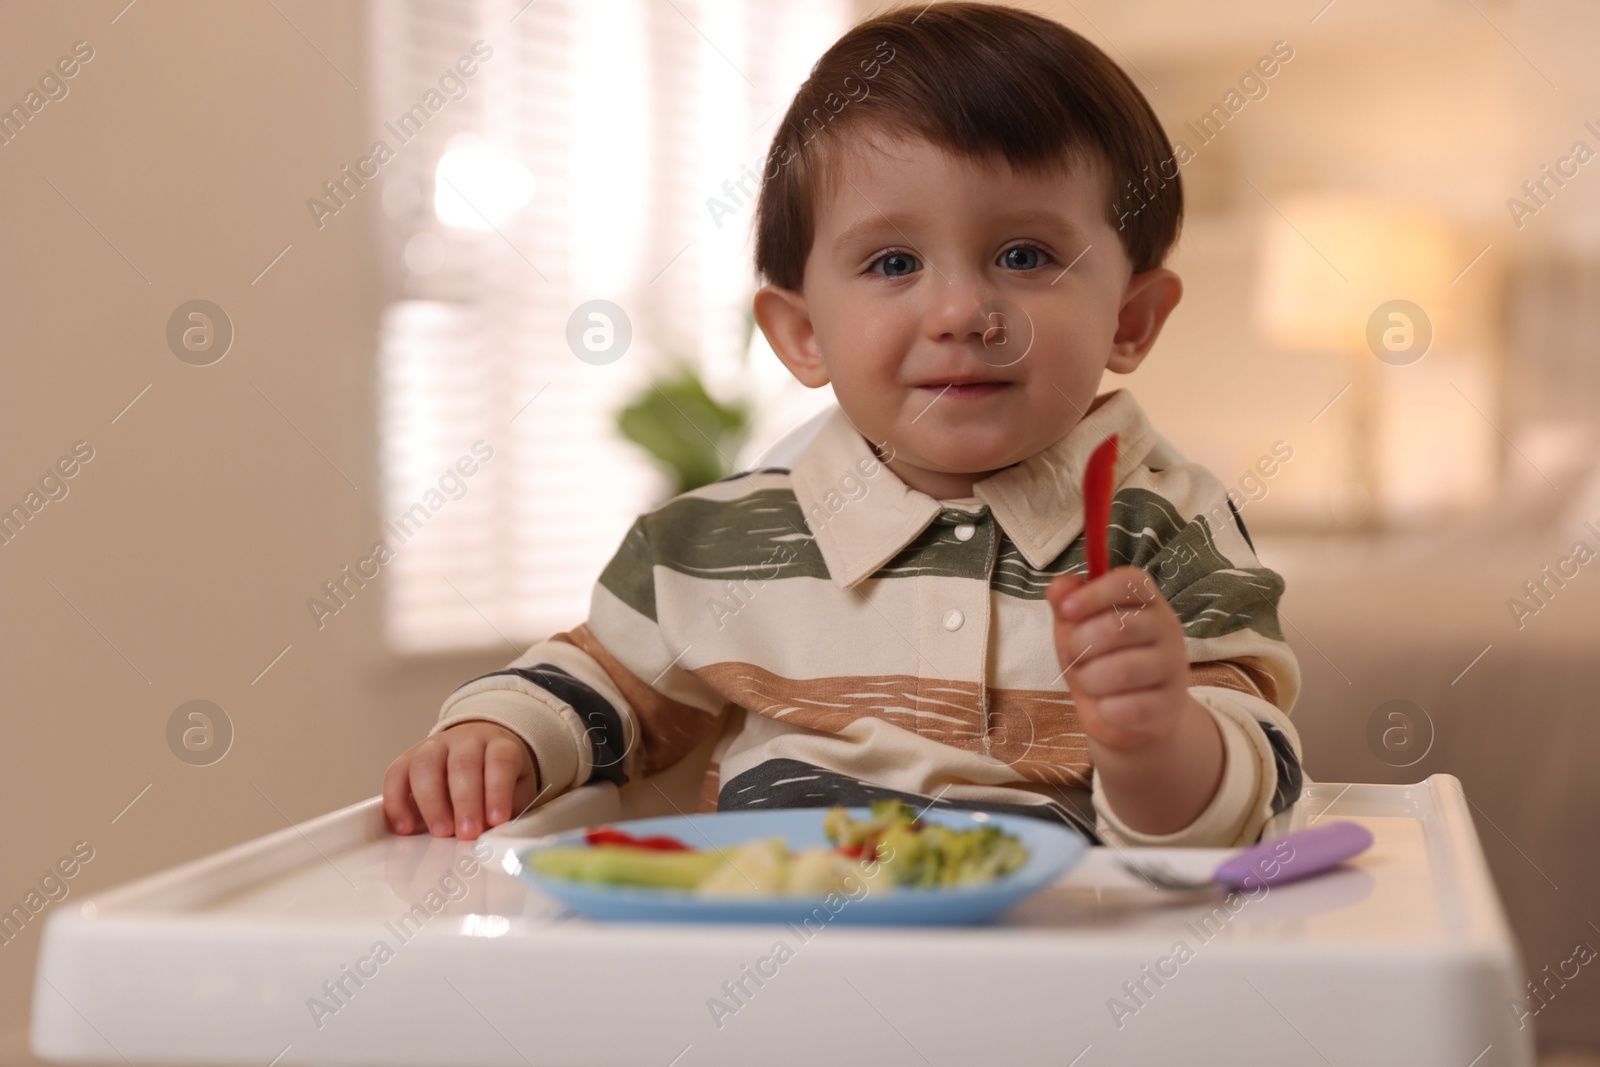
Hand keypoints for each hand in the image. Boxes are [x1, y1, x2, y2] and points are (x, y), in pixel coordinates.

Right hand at [382, 721, 541, 838]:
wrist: (479, 748)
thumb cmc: (499, 775)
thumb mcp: (518, 786)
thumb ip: (510, 805)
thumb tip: (496, 830)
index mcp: (498, 744)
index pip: (500, 761)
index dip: (498, 790)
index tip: (497, 819)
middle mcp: (465, 740)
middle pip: (463, 763)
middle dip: (465, 801)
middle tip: (467, 833)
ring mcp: (434, 746)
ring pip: (426, 764)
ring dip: (431, 802)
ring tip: (440, 832)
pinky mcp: (408, 758)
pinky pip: (395, 774)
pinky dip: (396, 802)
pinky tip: (405, 826)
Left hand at [1045, 566, 1190, 751]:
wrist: (1131, 715)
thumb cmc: (1101, 661)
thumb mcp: (1077, 630)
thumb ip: (1065, 605)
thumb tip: (1058, 588)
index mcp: (1146, 601)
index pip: (1129, 582)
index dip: (1093, 593)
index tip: (1066, 610)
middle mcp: (1167, 628)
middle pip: (1117, 626)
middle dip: (1079, 645)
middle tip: (1074, 657)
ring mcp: (1174, 667)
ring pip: (1122, 670)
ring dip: (1089, 680)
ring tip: (1089, 683)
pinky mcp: (1171, 705)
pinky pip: (1129, 707)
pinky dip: (1105, 710)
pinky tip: (1108, 707)